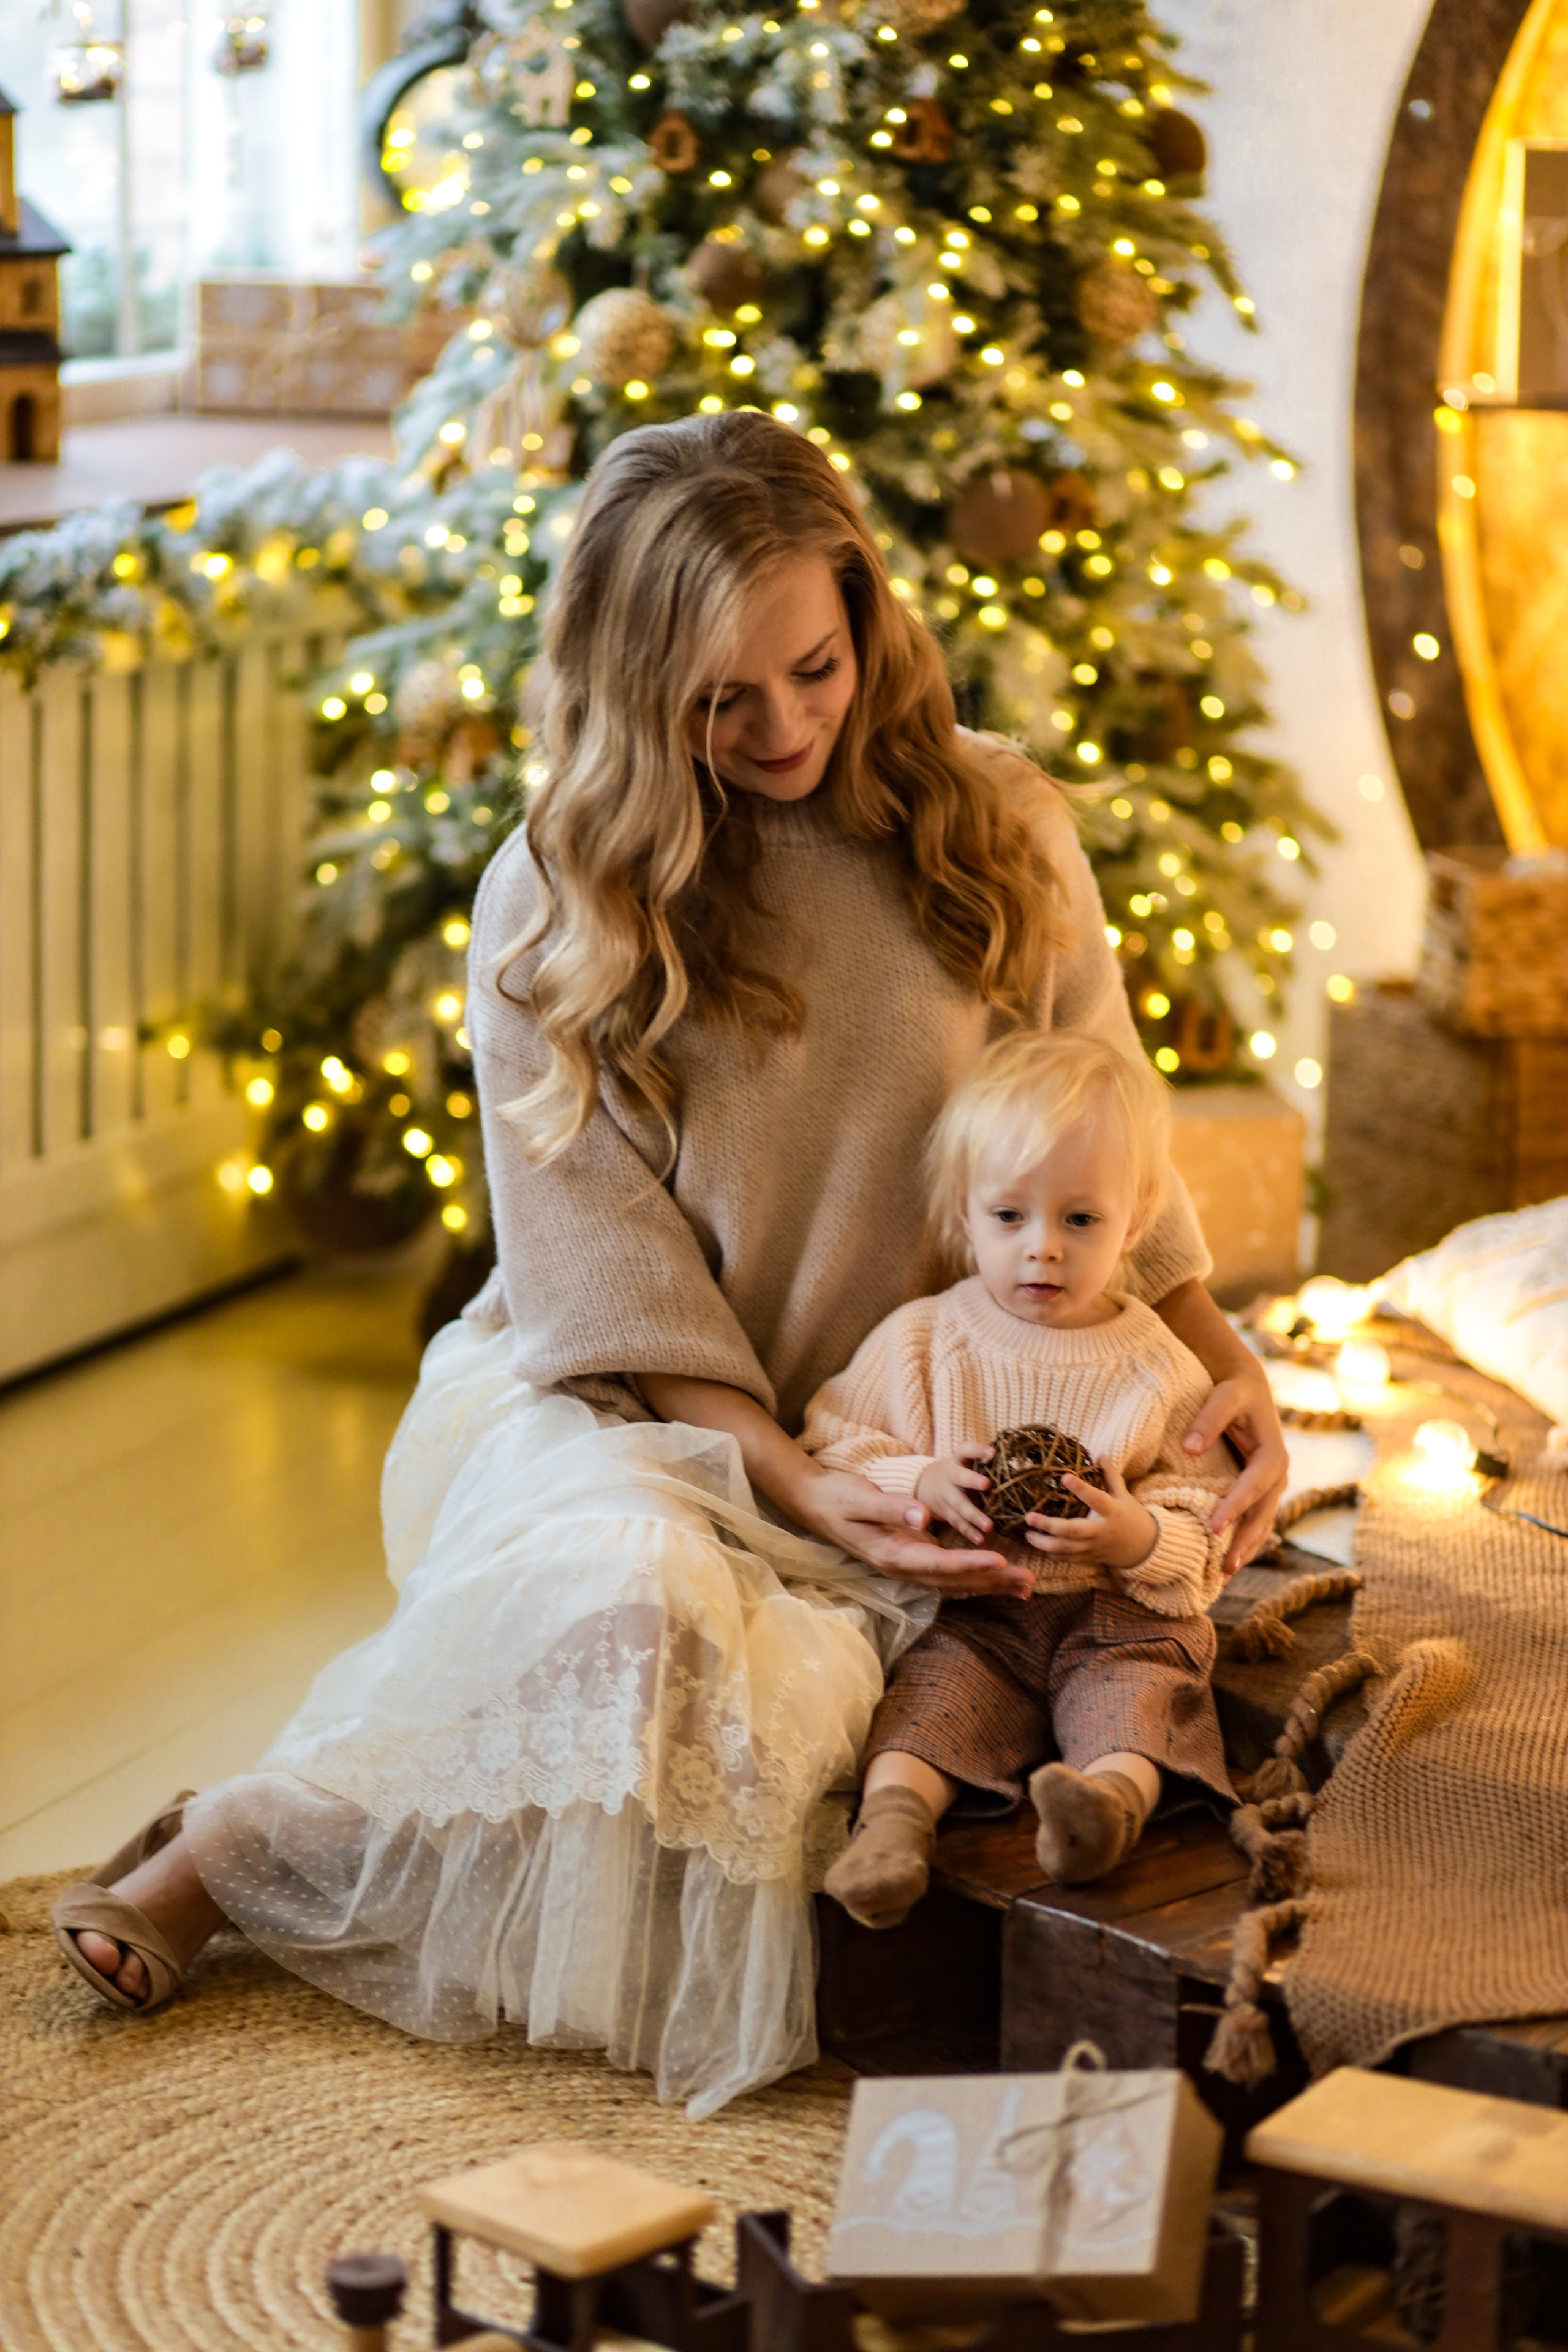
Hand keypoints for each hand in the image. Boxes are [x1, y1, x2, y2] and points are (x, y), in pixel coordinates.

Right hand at [791, 1465, 1032, 1597]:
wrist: (815, 1504)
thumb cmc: (837, 1497)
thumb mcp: (860, 1498)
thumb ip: (891, 1508)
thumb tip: (924, 1516)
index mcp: (891, 1555)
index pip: (937, 1563)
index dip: (969, 1563)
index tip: (999, 1560)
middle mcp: (901, 1567)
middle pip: (953, 1579)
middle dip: (991, 1580)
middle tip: (1028, 1581)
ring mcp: (907, 1565)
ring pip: (955, 1580)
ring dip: (990, 1583)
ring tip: (1025, 1586)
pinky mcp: (912, 1557)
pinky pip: (949, 1572)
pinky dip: (976, 1575)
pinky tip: (998, 1576)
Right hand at [914, 1445, 995, 1544]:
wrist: (925, 1485)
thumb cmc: (958, 1472)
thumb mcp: (965, 1462)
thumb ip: (985, 1463)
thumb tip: (1022, 1463)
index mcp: (958, 1460)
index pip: (966, 1450)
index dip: (978, 1450)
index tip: (993, 1451)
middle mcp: (950, 1476)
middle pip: (959, 1477)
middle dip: (972, 1480)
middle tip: (986, 1484)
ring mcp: (946, 1495)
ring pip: (959, 1504)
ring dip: (974, 1515)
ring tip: (989, 1525)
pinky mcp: (945, 1512)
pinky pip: (957, 1522)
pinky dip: (969, 1531)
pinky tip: (981, 1539)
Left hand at [1023, 1460, 1157, 1572]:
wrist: (1144, 1548)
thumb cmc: (1131, 1516)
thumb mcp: (1124, 1495)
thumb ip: (1111, 1476)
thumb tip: (1099, 1455)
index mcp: (1111, 1511)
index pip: (1096, 1499)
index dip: (1081, 1488)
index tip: (1064, 1476)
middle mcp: (1100, 1531)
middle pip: (1073, 1531)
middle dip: (1050, 1525)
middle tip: (1029, 1517)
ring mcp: (1093, 1547)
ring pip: (1066, 1549)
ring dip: (1044, 1543)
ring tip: (1027, 1534)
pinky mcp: (1088, 1558)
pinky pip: (1067, 1559)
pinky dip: (1051, 1555)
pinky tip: (1036, 1546)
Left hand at [1179, 1363, 1288, 1574]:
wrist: (1247, 1385)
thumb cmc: (1233, 1391)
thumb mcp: (1223, 1397)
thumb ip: (1207, 1420)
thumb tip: (1189, 1448)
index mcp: (1273, 1455)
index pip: (1253, 1486)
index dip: (1235, 1507)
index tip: (1213, 1526)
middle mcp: (1277, 1474)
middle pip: (1262, 1514)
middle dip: (1245, 1541)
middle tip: (1225, 1567)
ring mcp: (1271, 1485)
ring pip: (1262, 1524)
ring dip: (1246, 1548)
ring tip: (1225, 1574)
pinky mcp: (1261, 1490)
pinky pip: (1255, 1520)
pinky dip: (1244, 1540)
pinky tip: (1228, 1561)